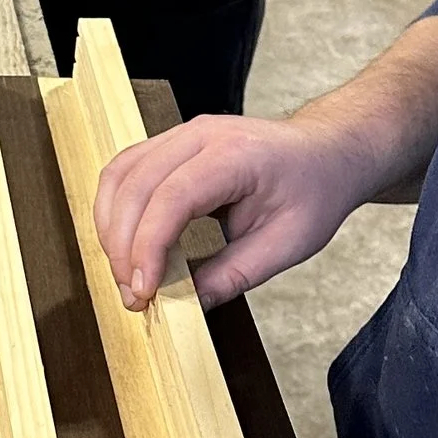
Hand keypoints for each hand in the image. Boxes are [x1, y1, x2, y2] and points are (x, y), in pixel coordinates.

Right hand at [93, 110, 367, 309]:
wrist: (327, 151)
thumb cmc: (315, 189)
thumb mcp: (288, 243)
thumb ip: (235, 273)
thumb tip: (188, 303)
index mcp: (236, 154)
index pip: (172, 197)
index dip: (148, 246)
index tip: (143, 290)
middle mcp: (201, 135)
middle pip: (134, 184)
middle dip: (122, 246)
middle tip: (132, 294)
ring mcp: (181, 134)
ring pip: (119, 175)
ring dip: (111, 228)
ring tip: (125, 275)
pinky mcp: (170, 145)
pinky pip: (124, 171)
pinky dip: (115, 210)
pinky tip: (123, 244)